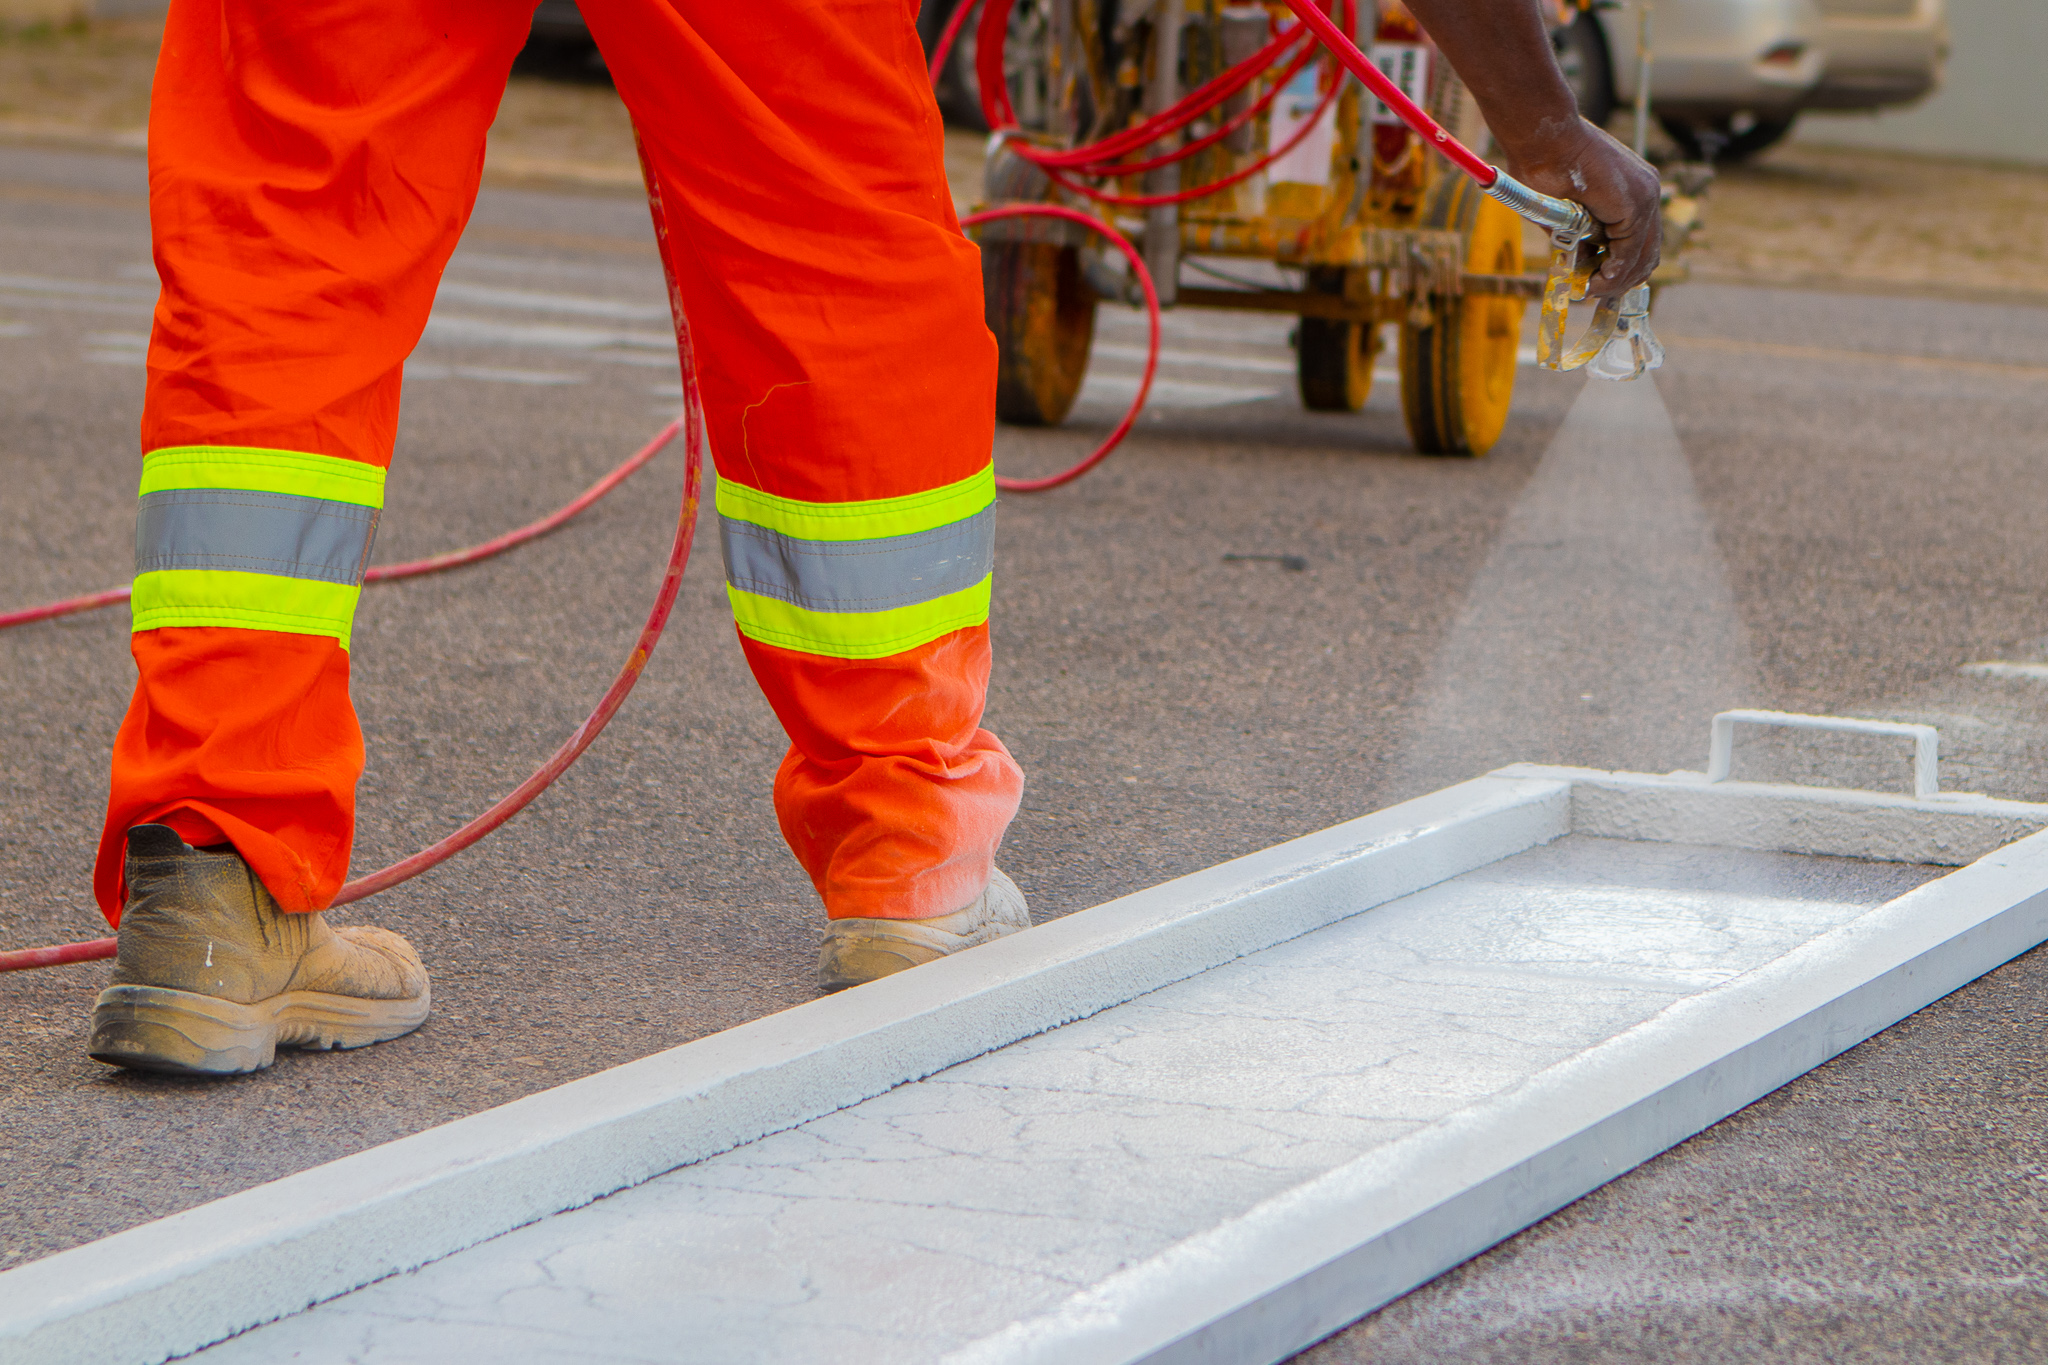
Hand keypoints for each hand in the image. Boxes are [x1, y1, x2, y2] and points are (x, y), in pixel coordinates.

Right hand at [1503, 116, 1662, 295]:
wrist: (1543, 138)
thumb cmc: (1542, 168)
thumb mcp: (1564, 214)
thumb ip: (1578, 238)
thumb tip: (1581, 263)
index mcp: (1632, 190)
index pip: (1639, 241)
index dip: (1620, 268)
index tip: (1595, 282)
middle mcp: (1647, 192)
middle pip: (1647, 252)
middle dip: (1621, 280)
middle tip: (1594, 293)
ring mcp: (1645, 197)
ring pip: (1641, 255)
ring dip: (1617, 280)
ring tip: (1590, 291)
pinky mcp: (1635, 204)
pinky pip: (1630, 251)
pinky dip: (1614, 272)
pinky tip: (1594, 281)